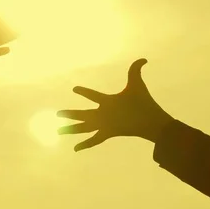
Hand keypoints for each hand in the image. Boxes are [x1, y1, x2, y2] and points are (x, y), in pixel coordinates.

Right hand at [57, 58, 174, 151]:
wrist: (152, 119)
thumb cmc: (144, 102)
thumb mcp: (136, 84)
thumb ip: (135, 70)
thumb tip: (143, 59)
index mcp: (108, 101)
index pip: (93, 95)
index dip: (84, 92)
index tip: (74, 88)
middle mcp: (103, 113)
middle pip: (82, 114)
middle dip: (70, 114)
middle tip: (57, 114)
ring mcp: (104, 123)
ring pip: (83, 127)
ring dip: (70, 129)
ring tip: (58, 131)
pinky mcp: (108, 132)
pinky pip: (94, 140)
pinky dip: (85, 145)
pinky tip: (75, 149)